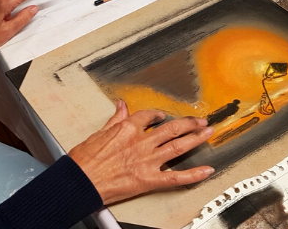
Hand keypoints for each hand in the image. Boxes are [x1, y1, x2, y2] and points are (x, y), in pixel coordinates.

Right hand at [69, 100, 213, 204]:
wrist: (80, 181)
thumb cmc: (84, 160)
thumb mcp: (98, 133)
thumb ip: (115, 119)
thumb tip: (121, 105)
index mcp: (127, 129)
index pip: (149, 116)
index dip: (159, 115)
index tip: (164, 116)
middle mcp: (141, 142)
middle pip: (171, 129)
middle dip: (189, 124)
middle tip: (200, 121)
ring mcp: (147, 161)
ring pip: (178, 147)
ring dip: (196, 139)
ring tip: (207, 133)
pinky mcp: (149, 180)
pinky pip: (176, 177)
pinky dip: (193, 174)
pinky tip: (206, 170)